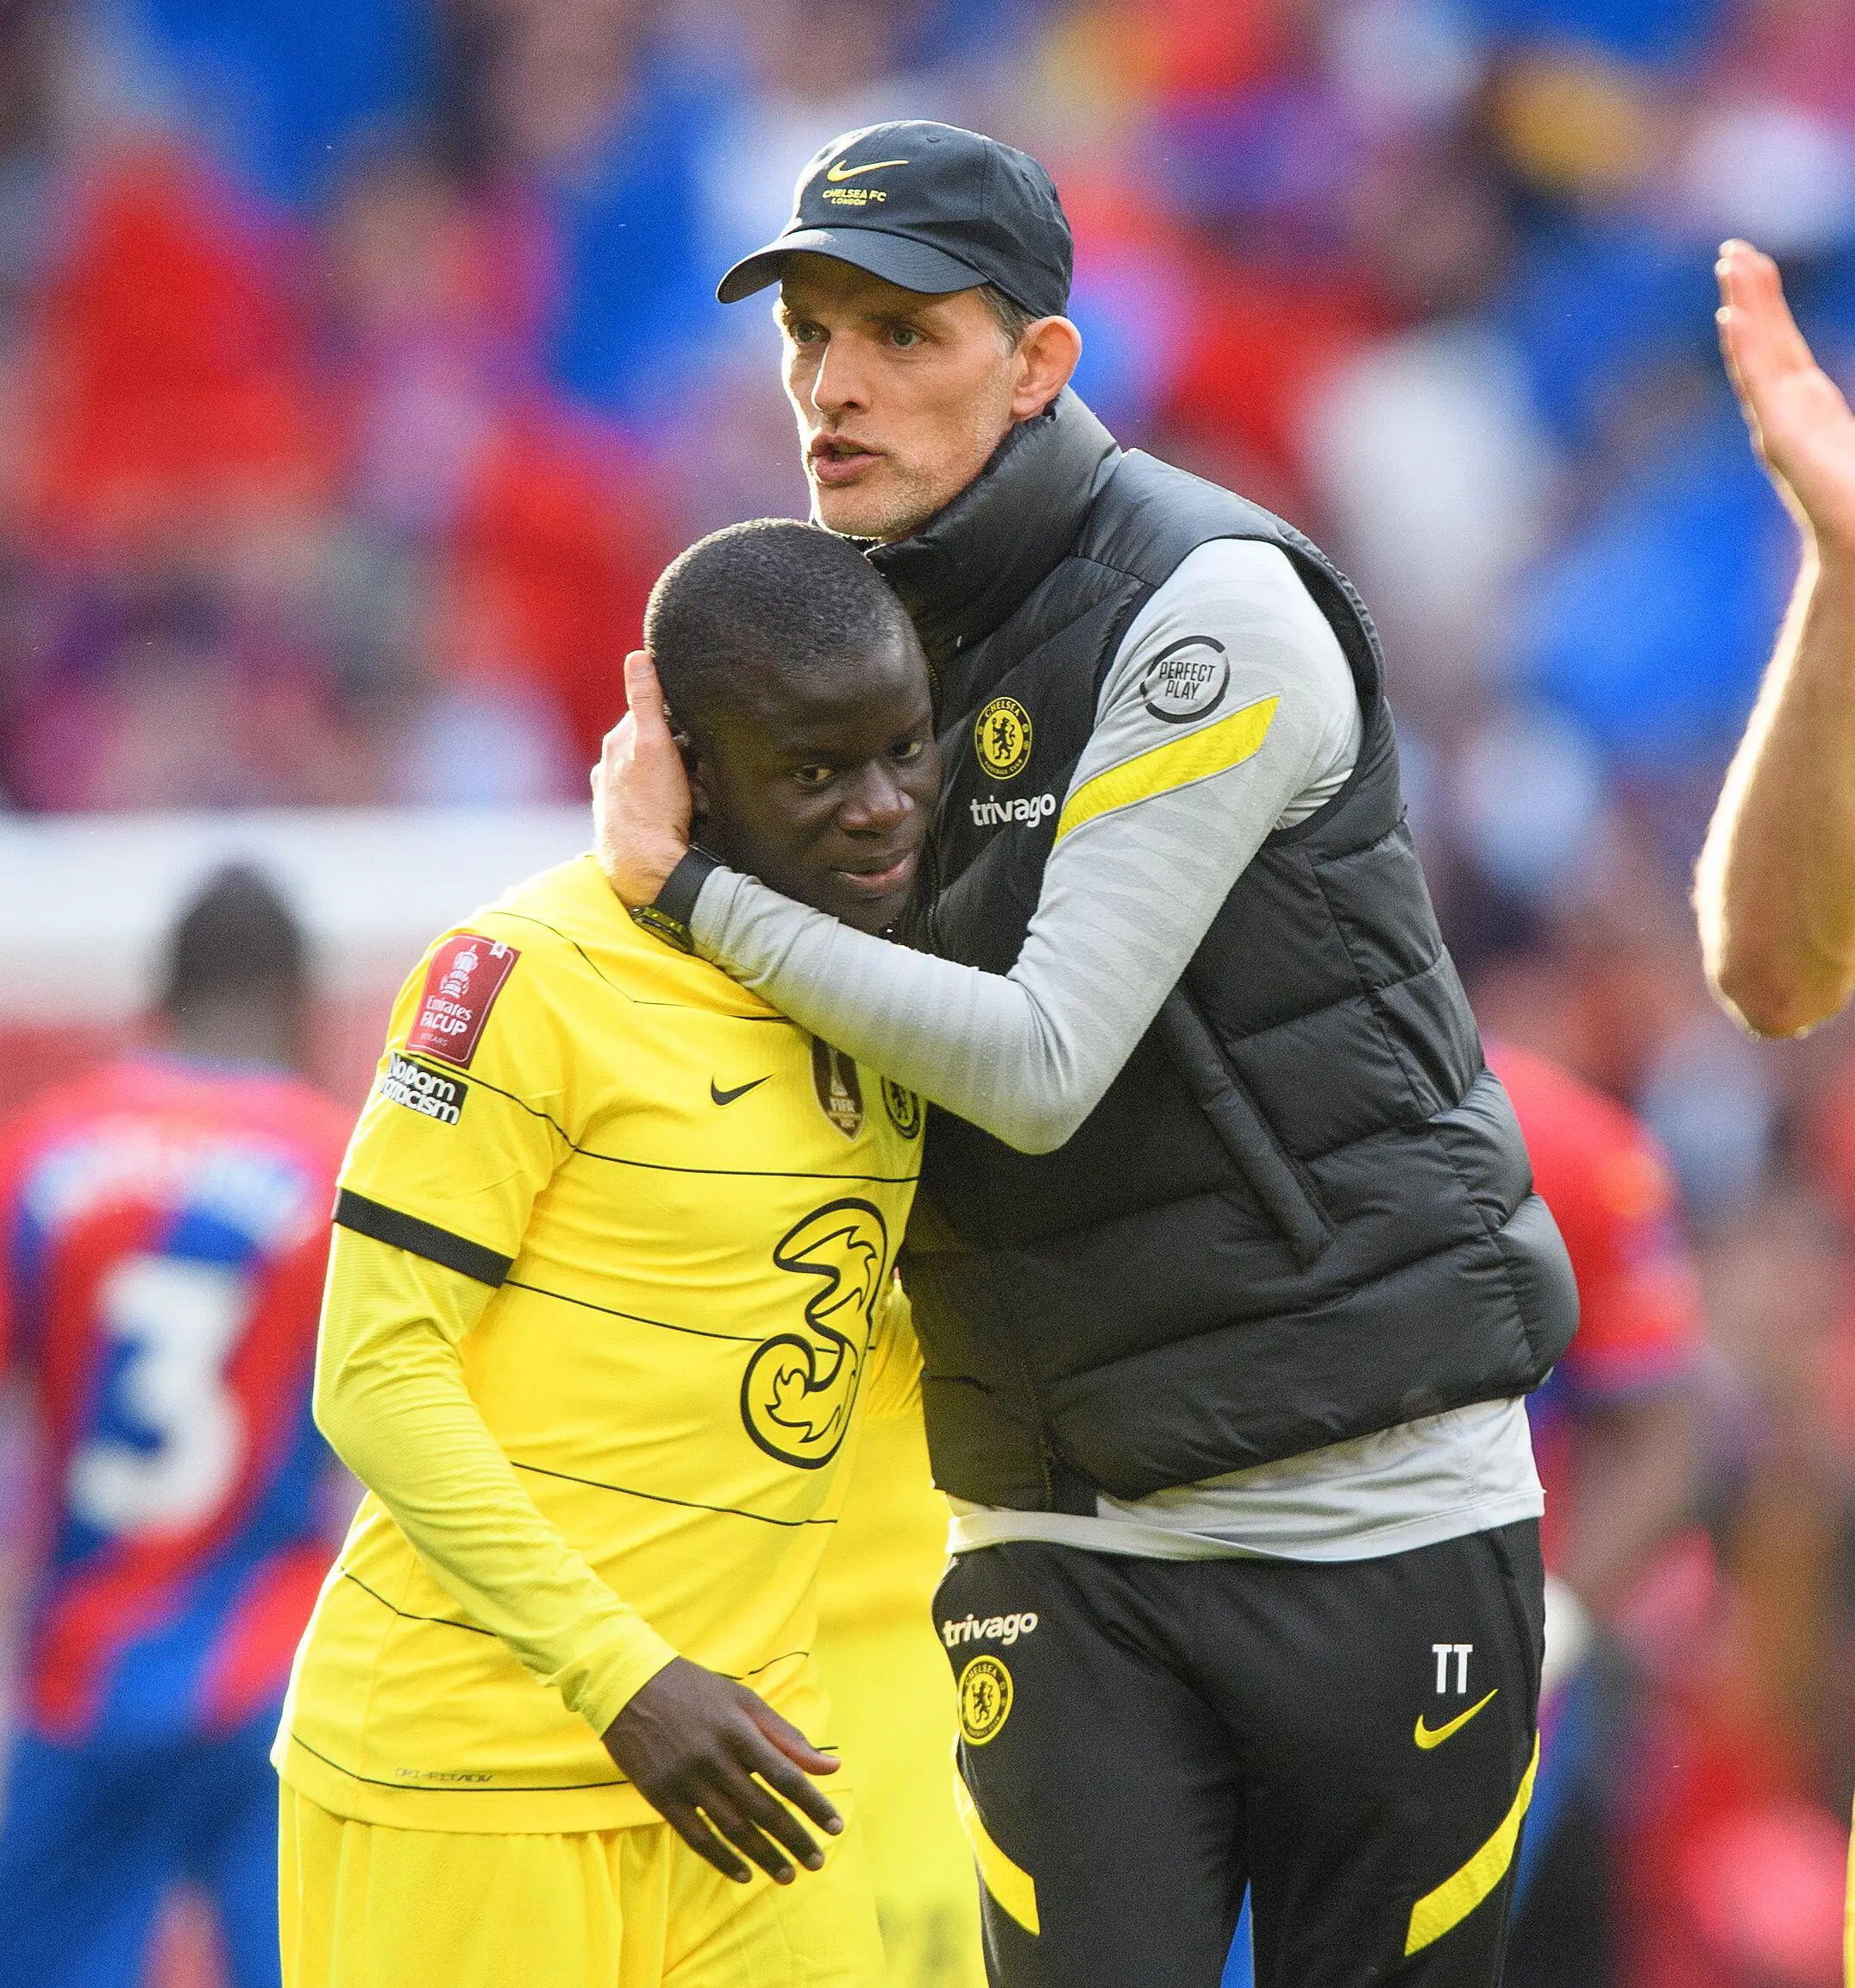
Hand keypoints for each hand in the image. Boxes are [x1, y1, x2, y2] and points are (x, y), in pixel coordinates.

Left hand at [592, 652, 693, 906]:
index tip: (694, 738)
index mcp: (616, 744)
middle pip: (658, 745)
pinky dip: (674, 805)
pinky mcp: (627, 820)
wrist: (645, 870)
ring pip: (661, 775)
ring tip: (693, 802)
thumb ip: (645, 701)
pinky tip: (685, 818)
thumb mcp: (654, 746)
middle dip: (682, 755)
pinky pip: (659, 802)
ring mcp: (617, 796)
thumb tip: (638, 656)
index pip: (651, 713)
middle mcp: (610, 767)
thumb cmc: (652, 808)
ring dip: (682, 783)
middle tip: (697, 776)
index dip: (678, 722)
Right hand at [601, 1657, 842, 1884]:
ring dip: (764, 1855)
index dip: (813, 1805)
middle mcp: (714, 1757)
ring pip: (733, 1828)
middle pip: (763, 1809)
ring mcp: (686, 1779)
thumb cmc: (697, 1690)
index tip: (835, 1827)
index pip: (785, 1776)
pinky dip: (722, 1859)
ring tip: (787, 1875)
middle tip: (817, 1863)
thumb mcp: (744, 1701)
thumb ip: (786, 1736)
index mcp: (738, 1730)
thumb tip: (831, 1767)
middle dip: (794, 1839)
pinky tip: (743, 1873)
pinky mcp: (661, 1796)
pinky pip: (697, 1837)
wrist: (630, 1686)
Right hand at [1717, 239, 1854, 556]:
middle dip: (1749, 296)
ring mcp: (1780, 428)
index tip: (1753, 266)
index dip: (1767, 309)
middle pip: (1766, 343)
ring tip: (1729, 266)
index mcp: (1813, 413)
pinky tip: (1731, 320)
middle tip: (1732, 250)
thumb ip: (1845, 422)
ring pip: (1758, 355)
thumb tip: (1825, 387)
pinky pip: (1758, 387)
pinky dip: (1742, 351)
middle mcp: (1791, 416)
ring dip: (1742, 309)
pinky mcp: (1781, 442)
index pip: (1783, 350)